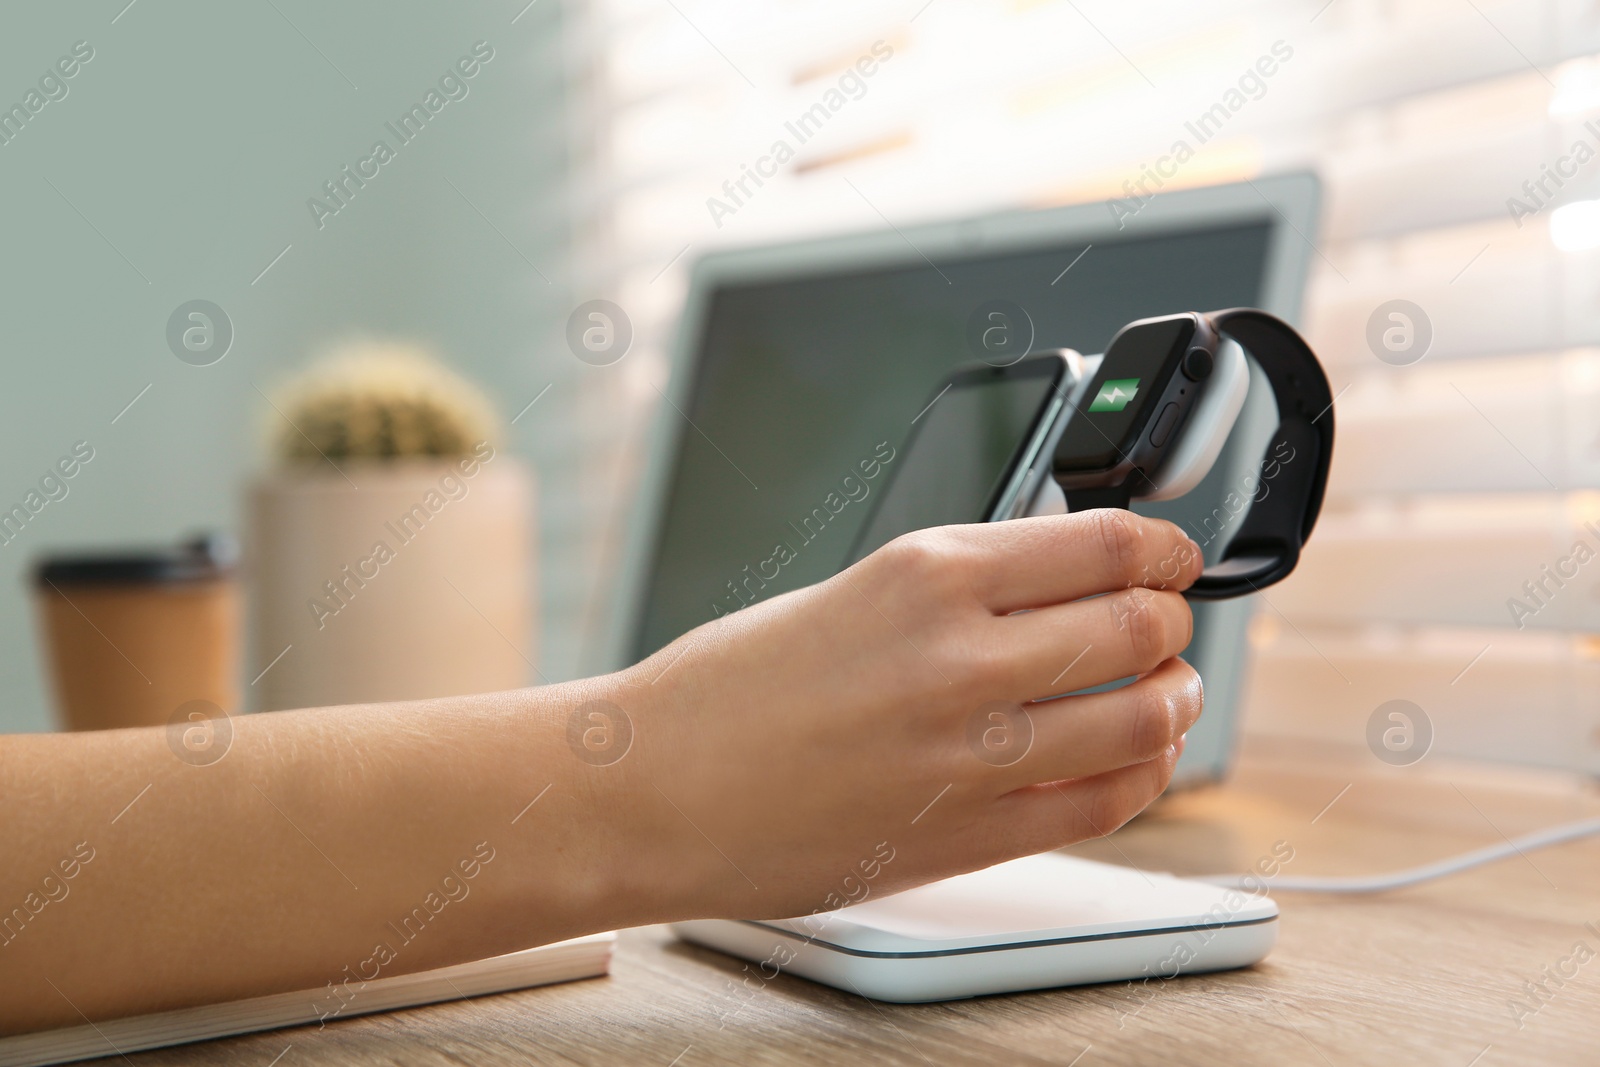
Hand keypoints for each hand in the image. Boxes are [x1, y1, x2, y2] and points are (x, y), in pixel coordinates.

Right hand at [591, 511, 1203, 921]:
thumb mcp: (846, 594)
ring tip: (1171, 691)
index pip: (1108, 543)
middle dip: (1175, 621)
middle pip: (1140, 625)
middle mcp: (961, 656)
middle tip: (1172, 623)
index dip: (1167, 549)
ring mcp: (972, 752)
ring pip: (1143, 716)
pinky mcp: (969, 835)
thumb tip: (1056, 583)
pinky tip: (1139, 760)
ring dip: (1175, 698)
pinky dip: (1144, 776)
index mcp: (926, 573)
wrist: (651, 789)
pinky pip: (1104, 804)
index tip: (1176, 556)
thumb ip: (957, 588)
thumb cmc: (724, 691)